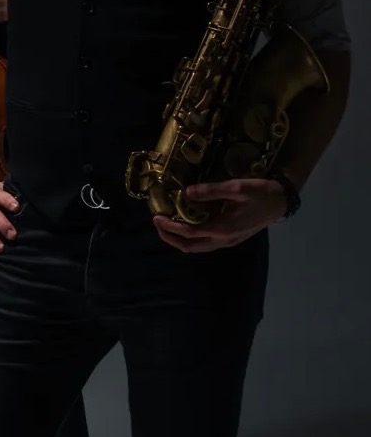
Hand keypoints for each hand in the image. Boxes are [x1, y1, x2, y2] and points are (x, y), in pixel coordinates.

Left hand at [152, 177, 289, 252]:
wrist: (281, 202)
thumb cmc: (260, 193)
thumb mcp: (237, 187)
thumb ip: (212, 190)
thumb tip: (187, 192)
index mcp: (223, 229)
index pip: (189, 233)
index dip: (170, 227)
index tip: (156, 216)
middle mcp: (223, 240)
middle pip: (189, 247)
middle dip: (170, 238)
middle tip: (157, 222)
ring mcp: (228, 241)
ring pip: (197, 248)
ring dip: (179, 239)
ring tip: (167, 224)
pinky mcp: (231, 239)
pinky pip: (205, 244)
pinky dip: (190, 238)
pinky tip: (185, 224)